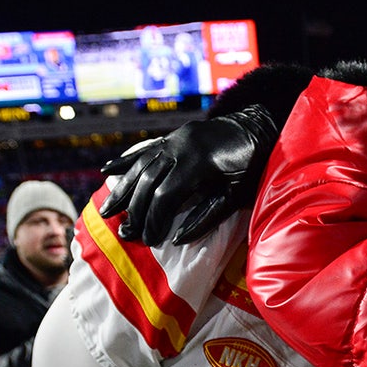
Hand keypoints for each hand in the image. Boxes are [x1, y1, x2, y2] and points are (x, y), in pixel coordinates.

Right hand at [98, 104, 278, 246]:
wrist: (259, 126)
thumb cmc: (253, 166)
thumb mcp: (237, 194)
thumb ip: (208, 216)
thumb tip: (177, 238)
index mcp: (198, 161)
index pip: (165, 195)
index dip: (154, 219)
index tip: (148, 239)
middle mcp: (180, 146)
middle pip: (148, 181)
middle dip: (134, 210)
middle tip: (125, 233)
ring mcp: (175, 138)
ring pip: (141, 166)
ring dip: (123, 189)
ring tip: (107, 210)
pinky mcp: (174, 136)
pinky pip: (145, 150)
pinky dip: (126, 162)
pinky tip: (108, 172)